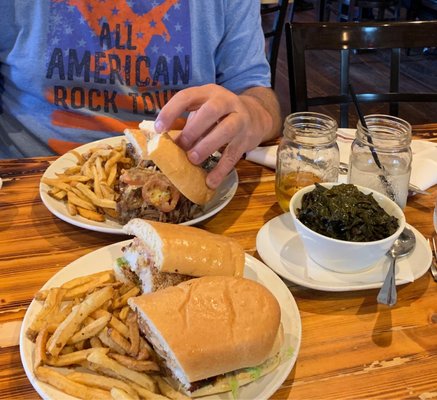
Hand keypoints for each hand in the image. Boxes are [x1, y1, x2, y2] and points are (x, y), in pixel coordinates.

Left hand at [154, 84, 279, 188]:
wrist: (256, 116)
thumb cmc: (220, 115)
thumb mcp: (204, 110)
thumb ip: (188, 123)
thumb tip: (166, 145)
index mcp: (208, 93)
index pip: (187, 97)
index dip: (171, 111)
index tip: (159, 129)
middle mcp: (226, 102)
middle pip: (211, 111)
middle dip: (193, 129)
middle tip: (180, 146)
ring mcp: (239, 120)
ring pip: (226, 130)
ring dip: (207, 146)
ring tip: (193, 160)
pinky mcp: (247, 139)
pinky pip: (233, 155)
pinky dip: (221, 169)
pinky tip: (210, 181)